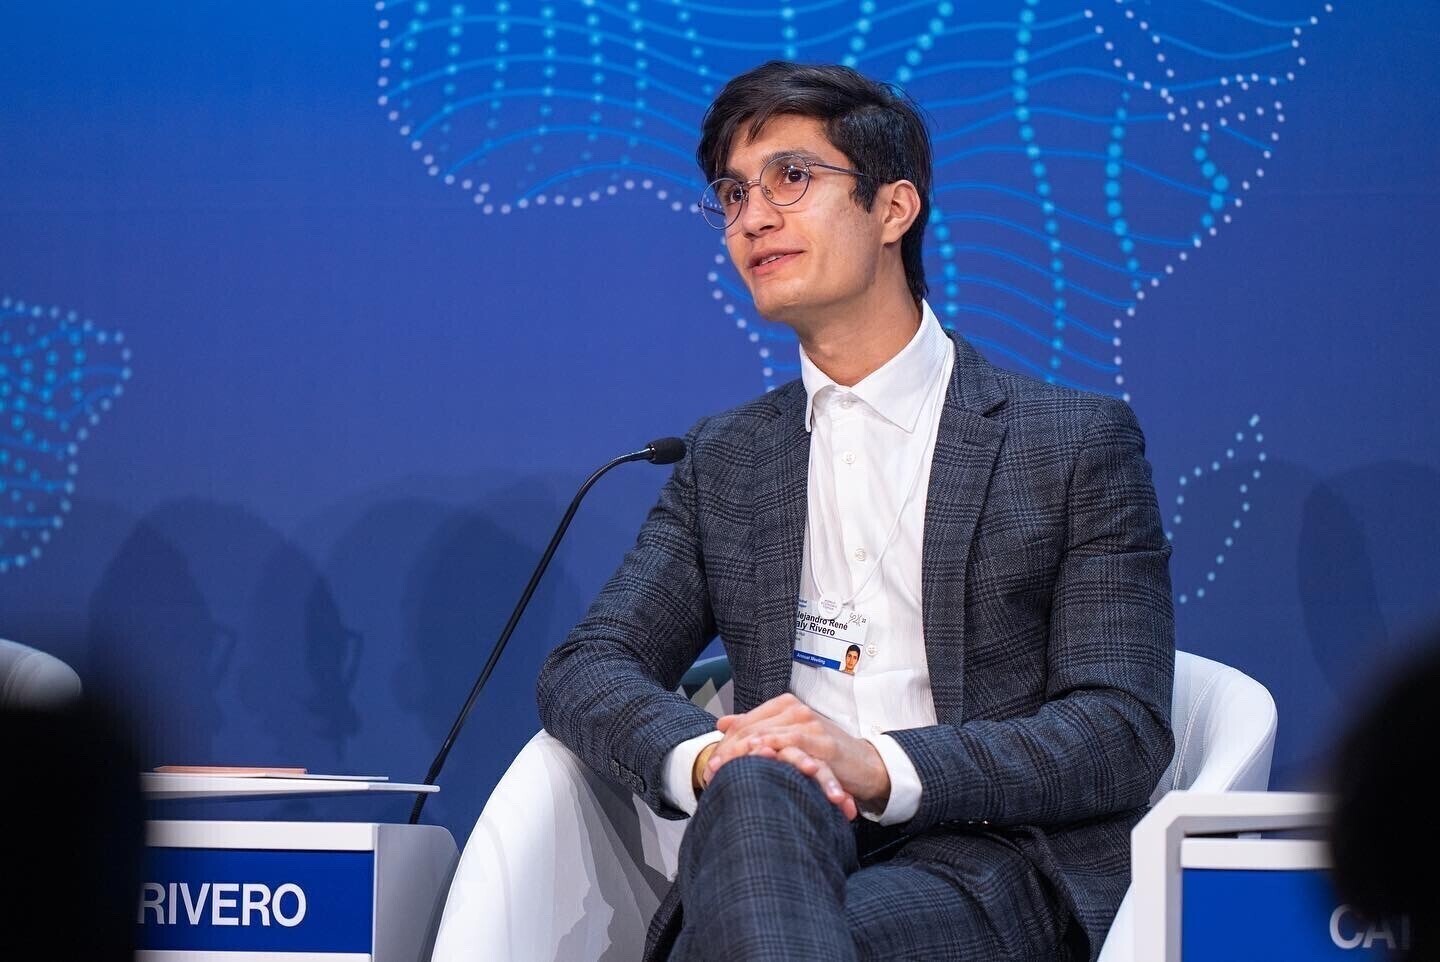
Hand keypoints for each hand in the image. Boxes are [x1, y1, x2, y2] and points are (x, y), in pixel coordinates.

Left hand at [702, 694, 890, 818]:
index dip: (724, 744)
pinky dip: (772, 751)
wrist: (864, 764)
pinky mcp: (822, 742)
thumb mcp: (788, 737)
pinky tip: (757, 758)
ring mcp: (809, 723)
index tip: (709, 766)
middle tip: (710, 773)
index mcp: (784, 705)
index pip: (744, 723)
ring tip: (724, 773)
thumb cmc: (823, 753)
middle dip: (728, 752)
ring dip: (742, 755)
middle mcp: (795, 709)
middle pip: (751, 729)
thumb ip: (756, 727)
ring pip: (766, 736)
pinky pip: (792, 744)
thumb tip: (722, 723)